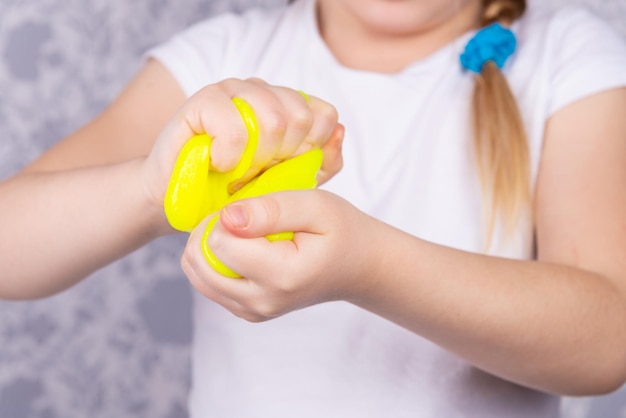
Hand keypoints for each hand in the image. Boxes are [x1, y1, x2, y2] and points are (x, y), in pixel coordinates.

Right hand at [140, 78, 342, 215]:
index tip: (284, 169)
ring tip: (238, 171)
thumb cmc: (237, 194)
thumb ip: (320, 162)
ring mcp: (233, 91)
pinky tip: (219, 164)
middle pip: (300, 117)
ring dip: (257, 158)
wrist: (185, 204)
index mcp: (287, 105)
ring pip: (274, 118)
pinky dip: (230, 156)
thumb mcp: (288, 186)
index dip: (310, 149)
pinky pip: (235, 126)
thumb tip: (338, 131)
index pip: (323, 114)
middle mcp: (263, 92)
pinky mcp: (203, 101)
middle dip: (282, 157)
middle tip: (256, 173)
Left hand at [180, 190, 380, 321]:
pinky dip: (213, 261)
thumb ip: (270, 209)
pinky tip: (239, 247)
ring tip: (238, 230)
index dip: (225, 217)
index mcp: (281, 275)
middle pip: (199, 263)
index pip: (218, 244)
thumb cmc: (342, 231)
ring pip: (198, 276)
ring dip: (207, 247)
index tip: (249, 208)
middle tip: (238, 216)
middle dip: (208, 231)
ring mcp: (253, 312)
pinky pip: (208, 285)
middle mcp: (262, 302)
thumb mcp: (316, 206)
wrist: (358, 267)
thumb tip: (227, 217)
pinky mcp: (247, 312)